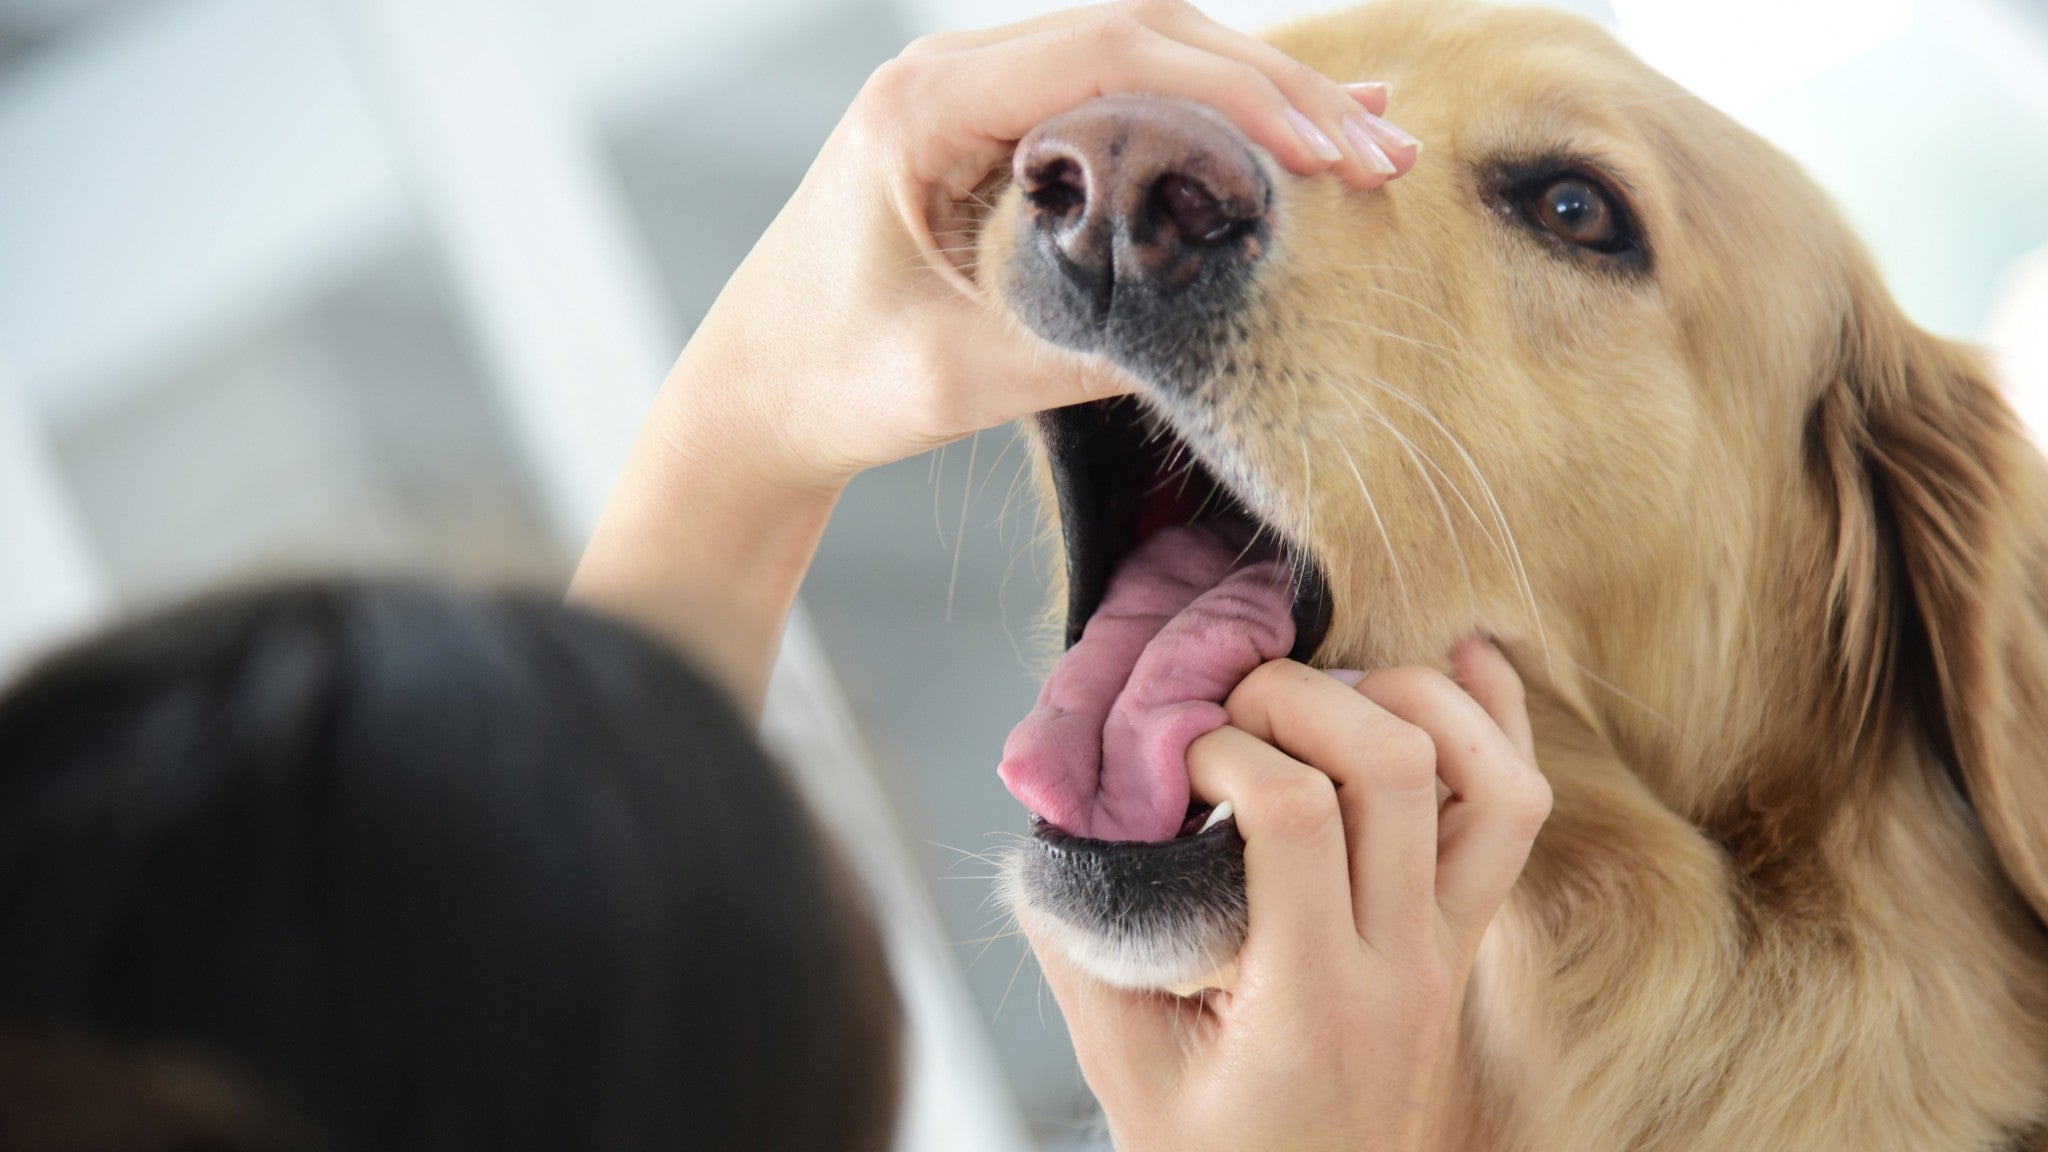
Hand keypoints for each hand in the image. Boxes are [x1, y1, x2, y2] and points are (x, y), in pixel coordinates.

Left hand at [693, 0, 1421, 486]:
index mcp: (924, 108)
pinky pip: (1118, 98)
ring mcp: (974, 96)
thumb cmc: (830, 381)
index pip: (1111, 51)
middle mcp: (949, 76)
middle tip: (1379, 154)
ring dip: (1253, 97)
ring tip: (1365, 142)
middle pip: (1143, 31)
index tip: (1327, 152)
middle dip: (1272, 89)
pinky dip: (1206, 117)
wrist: (753, 396)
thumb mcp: (960, 376)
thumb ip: (1086, 346)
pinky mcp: (997, 134)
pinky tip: (1292, 134)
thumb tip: (1224, 327)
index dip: (1236, 90)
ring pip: (1142, 55)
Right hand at [1028, 639, 1549, 1151]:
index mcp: (1309, 999)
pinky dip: (1497, 721)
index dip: (1228, 747)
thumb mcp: (1124, 1067)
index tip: (1177, 758)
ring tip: (1328, 688)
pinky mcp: (1463, 940)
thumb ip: (1084, 944)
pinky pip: (1516, 812)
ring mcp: (1448, 949)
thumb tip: (1067, 821)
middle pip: (1396, 766)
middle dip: (1304, 695)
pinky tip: (1458, 659)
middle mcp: (1401, 964)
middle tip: (1236, 708)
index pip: (1299, 810)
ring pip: (1492, 780)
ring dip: (1413, 700)